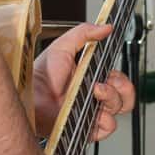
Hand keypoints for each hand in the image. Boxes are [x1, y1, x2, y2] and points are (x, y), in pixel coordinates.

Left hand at [32, 23, 134, 141]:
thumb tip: (106, 27)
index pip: (120, 81)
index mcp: (93, 78)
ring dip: (110, 99)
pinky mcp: (87, 128)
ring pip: (118, 109)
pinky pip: (108, 127)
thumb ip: (84, 33)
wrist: (30, 97)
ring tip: (94, 92)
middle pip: (125, 97)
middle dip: (120, 88)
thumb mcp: (62, 47)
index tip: (112, 72)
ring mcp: (92, 112)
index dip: (120, 77)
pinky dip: (105, 119)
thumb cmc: (41, 75)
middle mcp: (95, 97)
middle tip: (102, 83)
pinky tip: (92, 110)